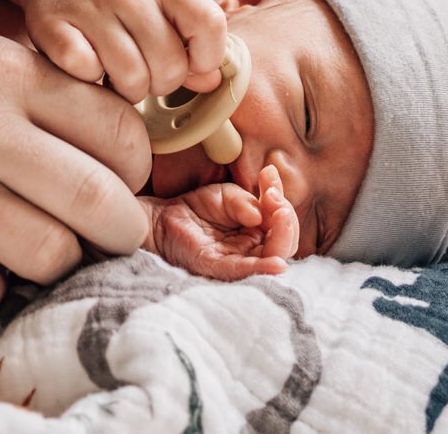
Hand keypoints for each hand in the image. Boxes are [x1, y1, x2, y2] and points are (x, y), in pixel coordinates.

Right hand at [0, 11, 151, 314]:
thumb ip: (35, 89)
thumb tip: (119, 147)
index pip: (118, 133)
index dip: (134, 170)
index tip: (120, 184)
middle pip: (96, 203)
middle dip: (118, 230)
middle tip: (105, 235)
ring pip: (45, 256)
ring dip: (48, 261)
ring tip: (23, 243)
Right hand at [21, 0, 227, 101]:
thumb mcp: (160, 0)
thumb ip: (191, 39)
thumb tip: (211, 82)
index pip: (210, 24)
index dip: (207, 56)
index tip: (188, 60)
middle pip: (170, 65)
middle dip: (160, 83)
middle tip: (144, 72)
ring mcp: (89, 7)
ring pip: (130, 76)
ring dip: (127, 90)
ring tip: (117, 75)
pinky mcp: (51, 24)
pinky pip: (85, 72)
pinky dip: (88, 79)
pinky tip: (87, 64)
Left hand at [145, 163, 299, 279]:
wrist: (161, 218)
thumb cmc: (195, 209)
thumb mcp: (225, 195)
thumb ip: (244, 201)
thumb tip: (260, 214)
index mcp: (258, 231)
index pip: (281, 221)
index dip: (281, 198)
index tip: (269, 175)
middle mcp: (252, 248)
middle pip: (284, 242)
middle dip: (286, 218)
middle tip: (273, 197)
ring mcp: (237, 259)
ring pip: (272, 258)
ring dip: (282, 236)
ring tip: (278, 213)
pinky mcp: (218, 268)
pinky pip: (244, 272)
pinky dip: (262, 269)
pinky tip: (277, 263)